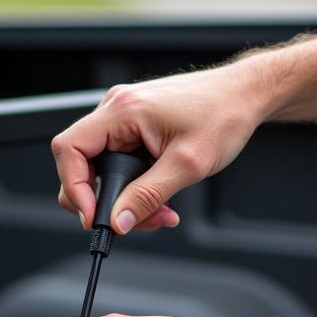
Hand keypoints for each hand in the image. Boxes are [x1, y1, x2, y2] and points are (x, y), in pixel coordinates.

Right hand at [52, 62, 267, 233]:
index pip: (69, 149)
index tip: (93, 215)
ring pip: (102, 168)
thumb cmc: (224, 115)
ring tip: (159, 210)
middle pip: (81, 164)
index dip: (73, 187)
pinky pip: (118, 161)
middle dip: (104, 200)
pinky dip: (134, 184)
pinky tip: (158, 193)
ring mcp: (124, 116)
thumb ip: (147, 196)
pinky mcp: (134, 125)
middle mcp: (116, 108)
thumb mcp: (187, 165)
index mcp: (122, 110)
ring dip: (125, 196)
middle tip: (132, 220)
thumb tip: (117, 222)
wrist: (246, 95)